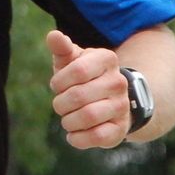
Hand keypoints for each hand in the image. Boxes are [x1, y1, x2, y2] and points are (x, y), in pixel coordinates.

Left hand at [47, 30, 129, 149]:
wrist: (110, 100)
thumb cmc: (83, 77)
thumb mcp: (73, 60)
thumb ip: (62, 48)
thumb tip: (52, 36)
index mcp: (106, 59)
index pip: (77, 71)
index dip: (60, 82)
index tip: (57, 85)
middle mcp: (118, 82)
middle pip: (78, 96)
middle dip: (60, 104)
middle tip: (60, 105)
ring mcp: (121, 106)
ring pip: (88, 117)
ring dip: (68, 121)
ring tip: (67, 119)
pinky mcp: (120, 129)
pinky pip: (97, 137)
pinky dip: (79, 138)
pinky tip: (74, 134)